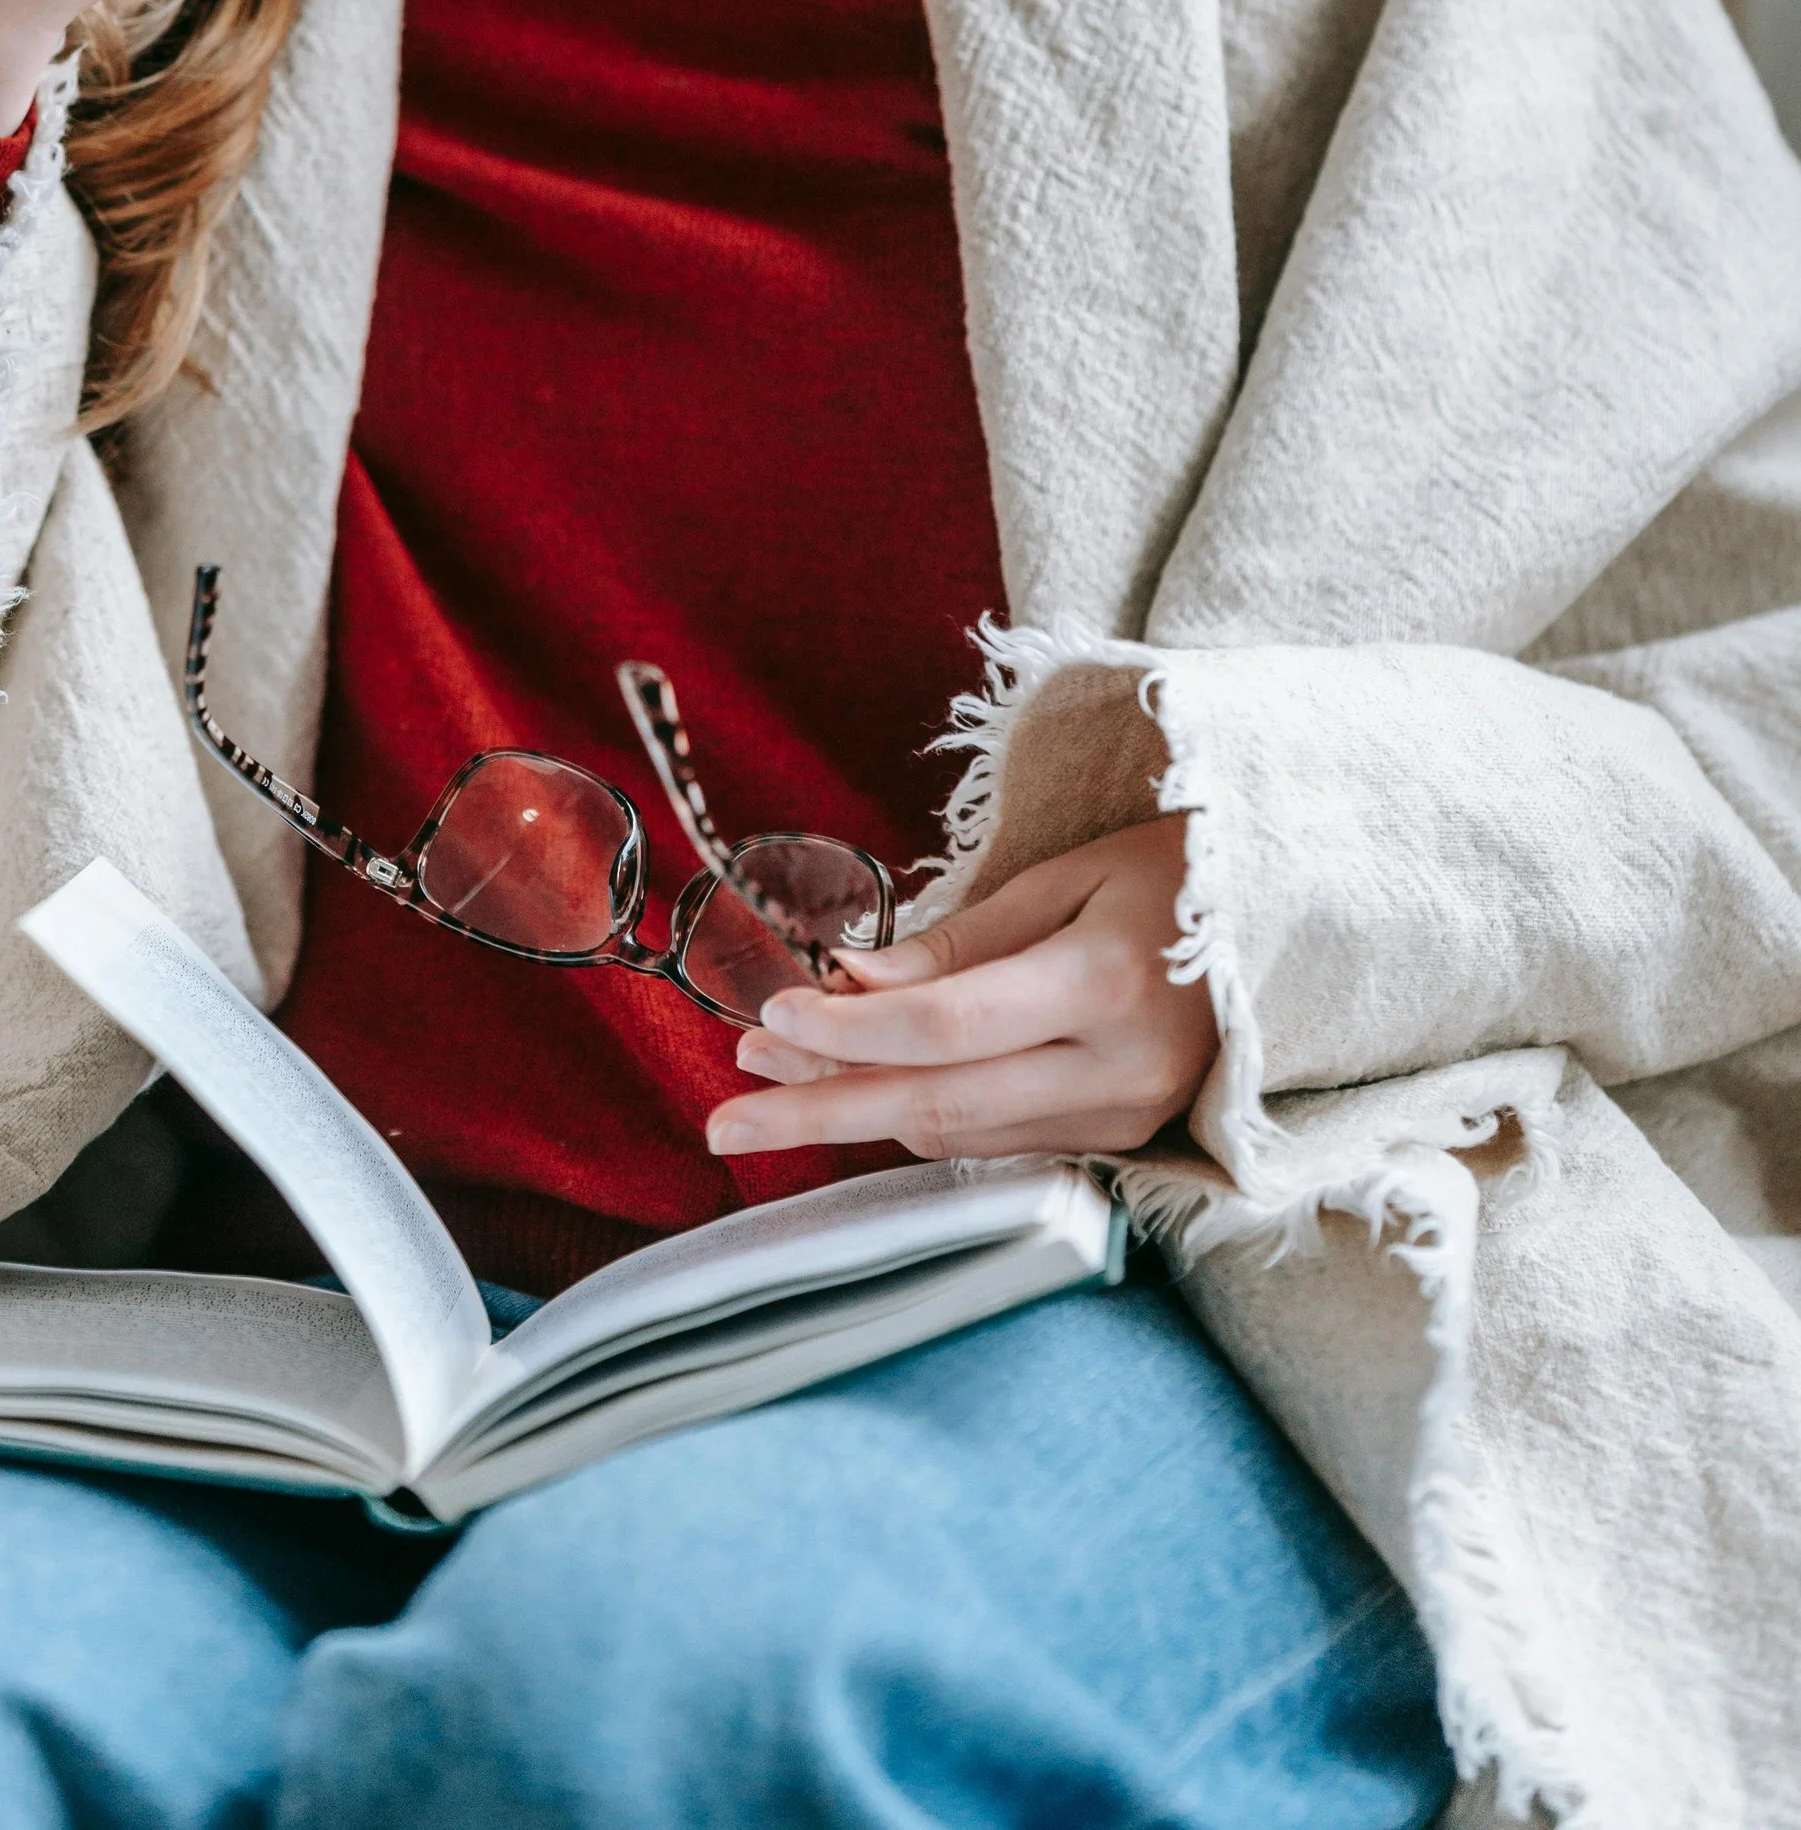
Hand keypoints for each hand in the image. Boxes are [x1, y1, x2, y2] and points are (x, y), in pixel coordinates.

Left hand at [705, 814, 1214, 1165]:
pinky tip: (855, 1096)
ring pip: (957, 1137)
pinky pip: (995, 1140)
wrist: (1292, 925)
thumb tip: (852, 987)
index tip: (767, 1018)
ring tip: (766, 1092)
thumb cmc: (1174, 873)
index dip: (847, 1032)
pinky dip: (917, 1119)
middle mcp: (1115, 1070)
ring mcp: (1123, 1118)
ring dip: (855, 1114)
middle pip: (935, 1106)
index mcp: (1106, 987)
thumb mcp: (1068, 877)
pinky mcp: (1120, 1139)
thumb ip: (961, 943)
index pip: (944, 1031)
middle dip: (819, 1108)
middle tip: (722, 1112)